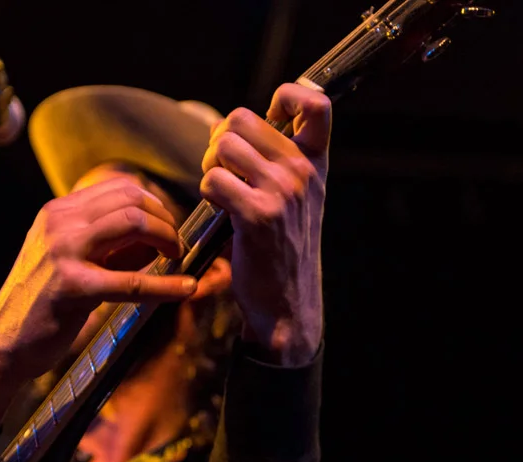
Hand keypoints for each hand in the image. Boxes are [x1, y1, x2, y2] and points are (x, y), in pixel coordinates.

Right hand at [0, 178, 196, 451]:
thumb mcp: (70, 260)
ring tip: (177, 259)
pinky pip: (132, 281)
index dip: (155, 204)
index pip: (120, 187)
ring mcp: (62, 251)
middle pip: (132, 199)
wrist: (1, 343)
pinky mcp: (71, 286)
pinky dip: (166, 285)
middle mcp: (58, 222)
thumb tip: (158, 238)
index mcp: (58, 211)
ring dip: (167, 239)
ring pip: (134, 223)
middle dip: (166, 220)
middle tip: (177, 246)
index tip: (169, 227)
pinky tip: (186, 289)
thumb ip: (110, 245)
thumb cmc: (43, 305)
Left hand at [200, 83, 330, 365]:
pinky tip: (219, 212)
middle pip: (241, 118)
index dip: (285, 96)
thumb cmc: (282, 248)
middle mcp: (302, 171)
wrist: (288, 303)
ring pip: (223, 146)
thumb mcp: (296, 198)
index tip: (269, 120)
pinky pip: (213, 180)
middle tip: (224, 169)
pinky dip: (207, 194)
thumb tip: (234, 125)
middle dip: (220, 140)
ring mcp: (282, 191)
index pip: (315, 102)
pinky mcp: (257, 215)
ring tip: (220, 191)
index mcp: (315, 162)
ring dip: (209, 167)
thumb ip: (277, 160)